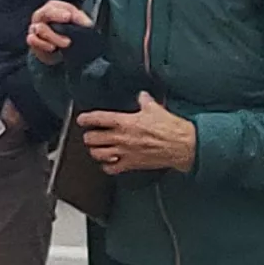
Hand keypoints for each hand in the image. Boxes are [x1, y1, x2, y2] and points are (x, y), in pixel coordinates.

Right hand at [26, 0, 91, 62]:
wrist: (59, 50)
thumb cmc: (67, 31)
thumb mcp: (76, 22)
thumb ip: (81, 20)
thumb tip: (88, 24)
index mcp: (52, 8)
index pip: (54, 6)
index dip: (61, 11)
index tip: (69, 16)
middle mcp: (41, 16)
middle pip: (45, 13)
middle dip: (56, 16)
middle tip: (67, 20)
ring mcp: (35, 27)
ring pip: (41, 29)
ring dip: (54, 36)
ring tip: (67, 43)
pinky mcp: (32, 40)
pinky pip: (33, 40)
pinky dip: (43, 44)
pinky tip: (52, 47)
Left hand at [77, 93, 198, 175]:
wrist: (182, 145)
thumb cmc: (170, 128)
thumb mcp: (156, 109)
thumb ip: (145, 101)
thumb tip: (142, 96)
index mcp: (124, 122)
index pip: (97, 119)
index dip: (85, 119)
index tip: (82, 119)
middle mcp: (121, 137)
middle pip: (92, 138)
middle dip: (89, 136)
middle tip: (90, 135)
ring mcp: (124, 152)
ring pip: (97, 154)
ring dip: (95, 151)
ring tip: (97, 149)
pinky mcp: (131, 164)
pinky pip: (111, 168)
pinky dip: (107, 166)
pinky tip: (108, 163)